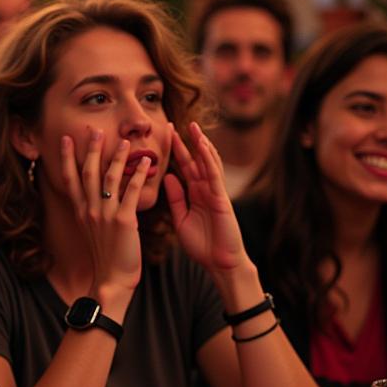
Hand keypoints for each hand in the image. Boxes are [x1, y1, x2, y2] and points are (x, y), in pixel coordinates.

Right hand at [59, 129, 150, 302]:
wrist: (112, 279)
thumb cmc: (105, 256)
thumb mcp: (92, 230)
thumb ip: (91, 210)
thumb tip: (91, 195)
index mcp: (81, 211)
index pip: (70, 179)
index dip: (68, 157)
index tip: (67, 139)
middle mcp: (90, 210)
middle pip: (87, 173)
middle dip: (91, 149)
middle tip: (94, 129)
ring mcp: (106, 215)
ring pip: (109, 179)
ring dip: (116, 157)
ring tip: (124, 141)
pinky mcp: (124, 222)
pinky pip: (131, 193)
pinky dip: (138, 175)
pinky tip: (146, 163)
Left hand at [164, 122, 246, 274]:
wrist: (219, 263)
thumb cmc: (202, 245)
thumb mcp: (181, 219)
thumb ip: (176, 198)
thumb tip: (168, 176)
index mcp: (195, 194)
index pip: (184, 167)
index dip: (175, 151)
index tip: (164, 135)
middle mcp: (205, 189)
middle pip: (195, 160)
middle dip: (185, 142)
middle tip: (173, 123)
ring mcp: (215, 192)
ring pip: (208, 163)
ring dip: (200, 144)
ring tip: (192, 127)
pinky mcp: (221, 198)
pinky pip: (214, 174)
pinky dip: (209, 159)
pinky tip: (202, 146)